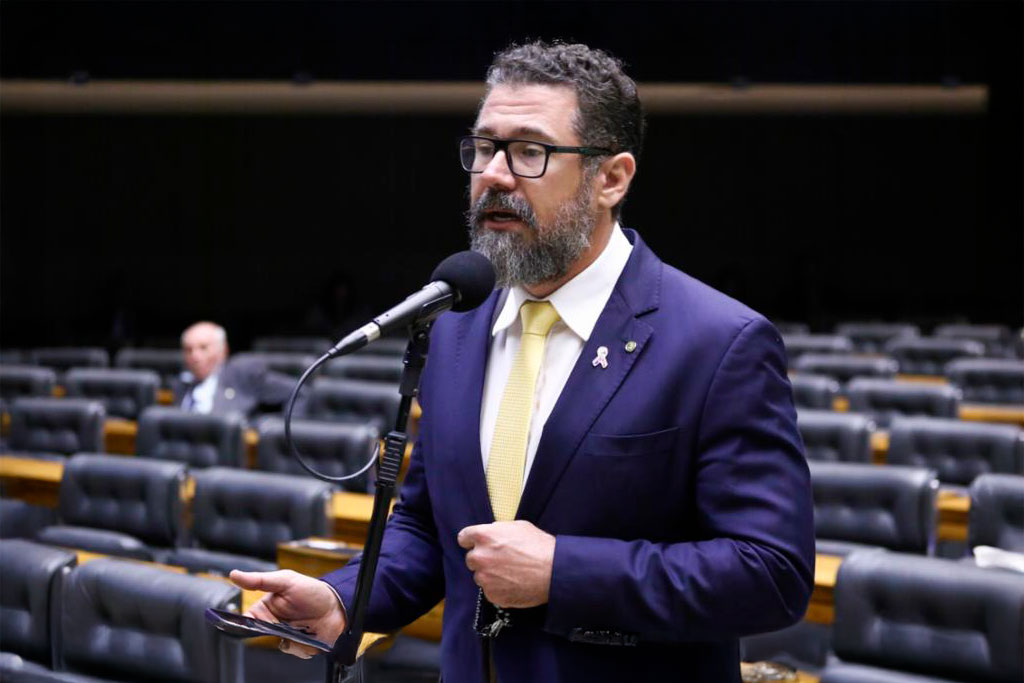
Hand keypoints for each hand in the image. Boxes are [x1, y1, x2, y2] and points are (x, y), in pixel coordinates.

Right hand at [229, 569, 346, 658]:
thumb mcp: (285, 580)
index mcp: (266, 608)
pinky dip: (302, 645)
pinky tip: (310, 634)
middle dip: (274, 631)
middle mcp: (273, 624)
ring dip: (291, 638)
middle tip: (284, 622)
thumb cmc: (312, 590)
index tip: (257, 622)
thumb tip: (234, 575)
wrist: (337, 605)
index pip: (248, 621)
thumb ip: (260, 580)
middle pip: (262, 637)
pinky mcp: (298, 645)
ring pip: (279, 646)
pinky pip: (294, 651)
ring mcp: (286, 635)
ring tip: (304, 625)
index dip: (249, 624)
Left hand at [457, 521, 555, 608]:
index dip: (472, 541)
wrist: (554, 571)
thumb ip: (498, 530)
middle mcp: (480, 557)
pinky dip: (498, 588)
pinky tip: (514, 584)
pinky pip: (490, 591)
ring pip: (480, 576)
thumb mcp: (518, 526)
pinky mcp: (492, 595)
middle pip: (471, 559)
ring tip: (511, 573)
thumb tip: (491, 534)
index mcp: (484, 536)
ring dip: (490, 575)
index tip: (477, 545)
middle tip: (501, 560)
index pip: (463, 538)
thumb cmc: (539, 546)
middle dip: (483, 559)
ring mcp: (484, 578)